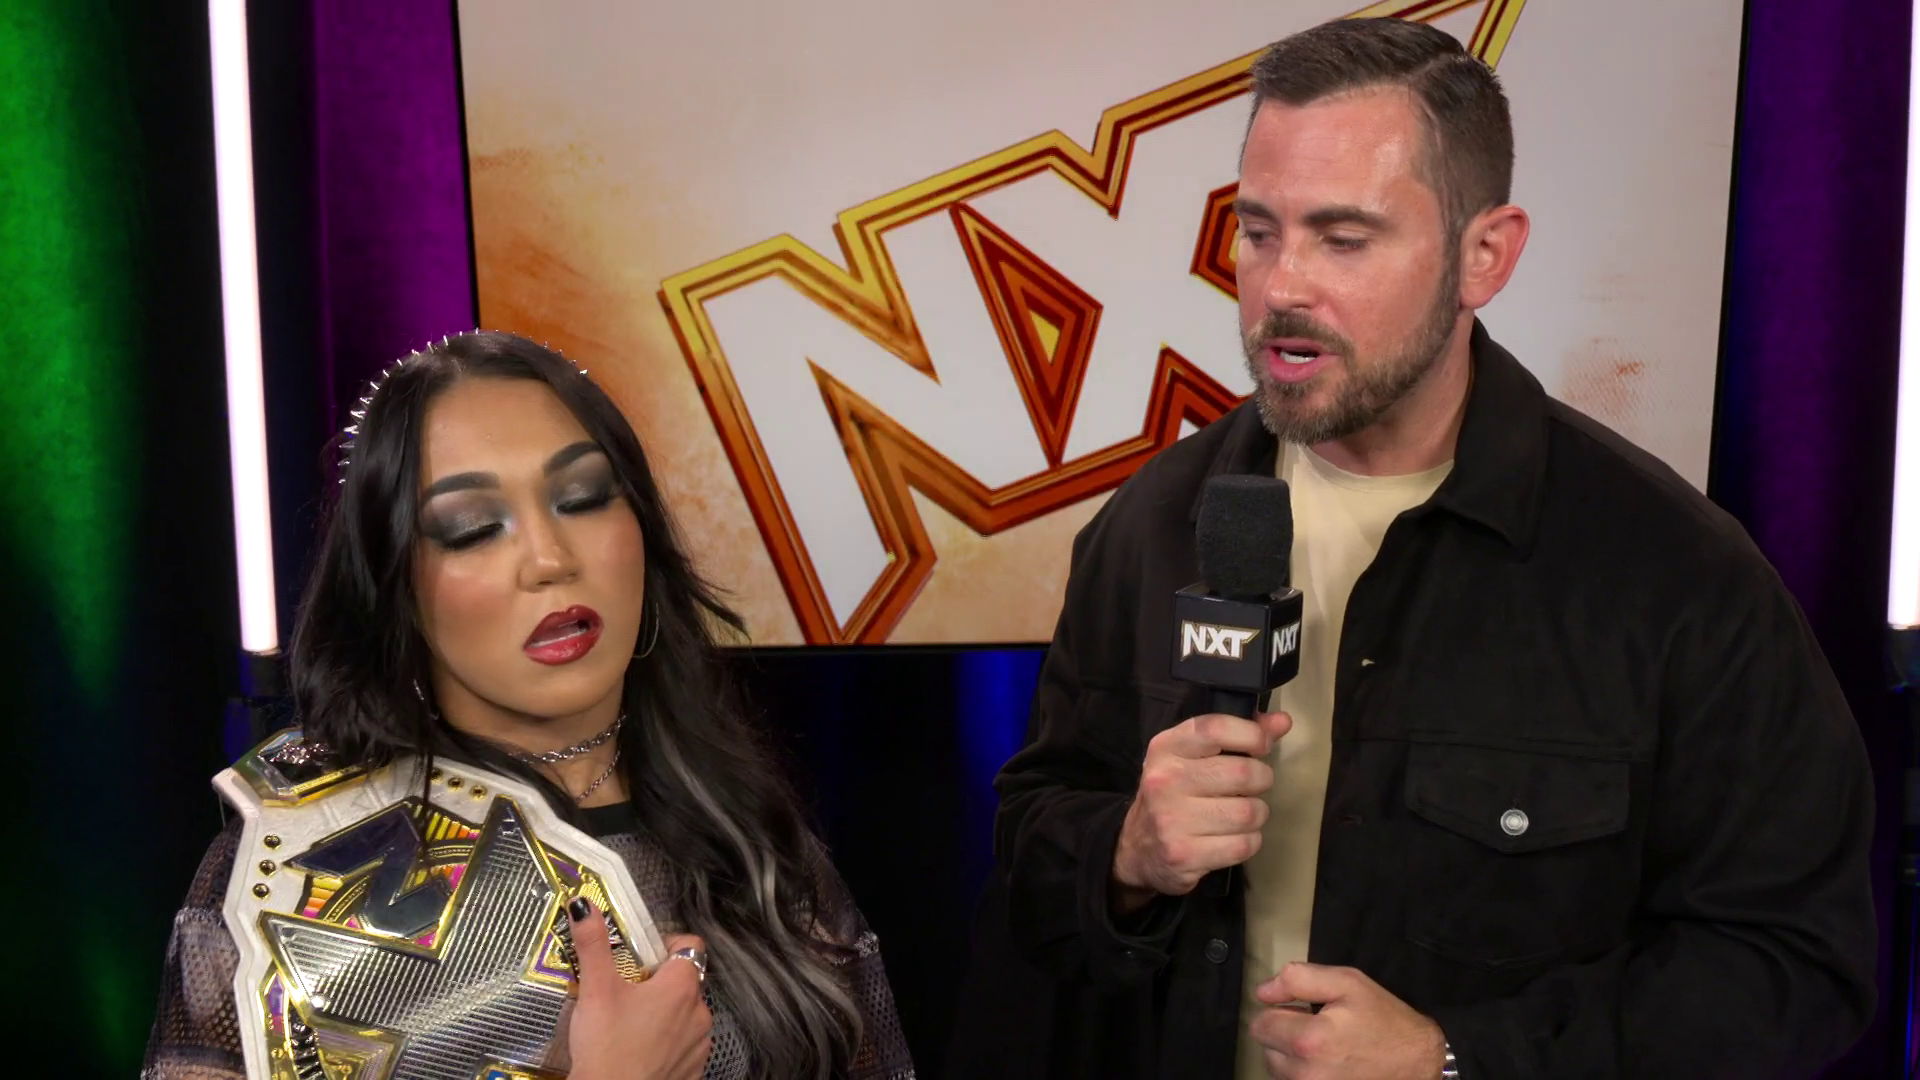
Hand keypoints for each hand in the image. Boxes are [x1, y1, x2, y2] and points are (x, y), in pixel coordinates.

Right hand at [565, 899, 712, 1079]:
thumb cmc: (606, 1046)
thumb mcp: (595, 989)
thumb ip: (593, 944)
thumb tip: (584, 906)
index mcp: (681, 986)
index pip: (690, 945)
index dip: (666, 944)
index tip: (642, 956)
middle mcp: (700, 1012)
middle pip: (686, 980)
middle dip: (659, 982)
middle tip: (626, 991)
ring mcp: (700, 1044)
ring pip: (686, 1014)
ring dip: (665, 1013)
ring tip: (630, 1024)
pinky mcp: (693, 1069)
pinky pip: (685, 1045)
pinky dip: (668, 1042)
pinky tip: (640, 1049)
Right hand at [1111, 710, 1290, 910]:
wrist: (1137, 848)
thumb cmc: (1173, 794)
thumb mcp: (1193, 757)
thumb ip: (1238, 736)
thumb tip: (1283, 721)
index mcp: (1166, 748)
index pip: (1215, 728)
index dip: (1251, 734)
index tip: (1262, 746)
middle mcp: (1165, 780)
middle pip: (1243, 773)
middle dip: (1261, 780)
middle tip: (1251, 787)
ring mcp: (1172, 820)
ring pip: (1249, 812)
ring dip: (1256, 815)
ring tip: (1241, 814)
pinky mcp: (1184, 855)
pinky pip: (1243, 845)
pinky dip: (1249, 842)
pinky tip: (1233, 838)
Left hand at [1249, 963, 1446, 1079]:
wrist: (1419, 1063)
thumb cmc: (1385, 1020)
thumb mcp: (1348, 983)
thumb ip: (1298, 980)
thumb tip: (1262, 992)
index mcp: (1309, 1040)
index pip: (1260, 1025)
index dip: (1279, 1011)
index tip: (1302, 1010)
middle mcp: (1305, 1074)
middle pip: (1266, 1049)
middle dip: (1284, 1034)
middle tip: (1317, 1027)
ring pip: (1278, 1069)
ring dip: (1292, 1056)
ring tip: (1325, 1047)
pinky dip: (1304, 1073)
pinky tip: (1328, 1064)